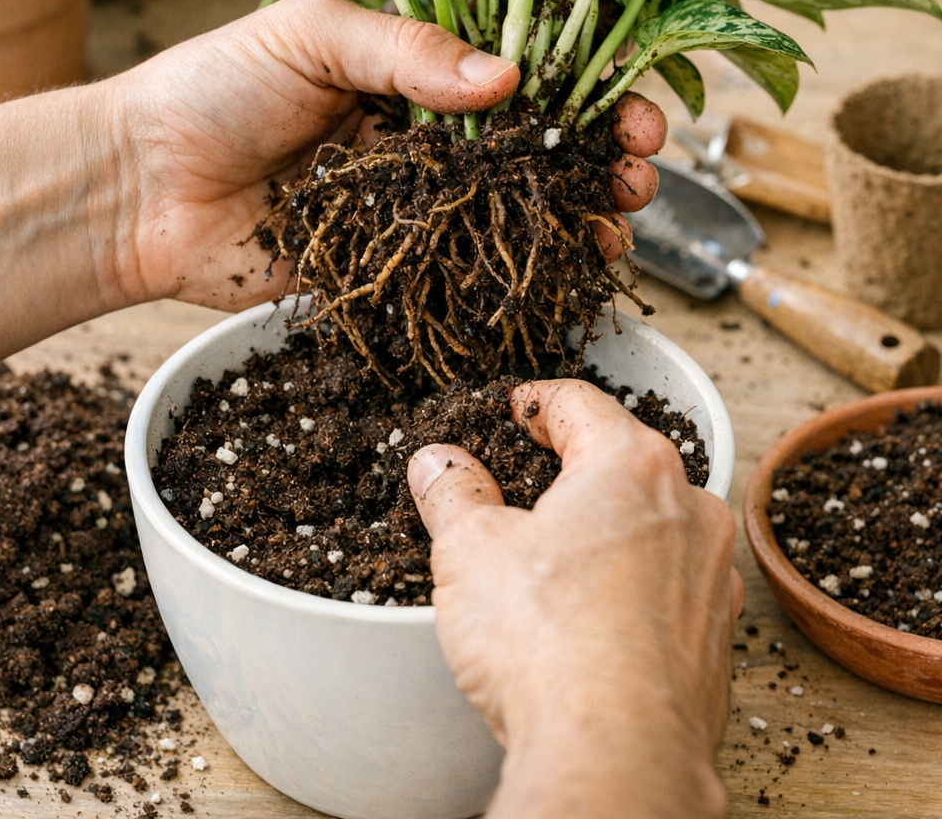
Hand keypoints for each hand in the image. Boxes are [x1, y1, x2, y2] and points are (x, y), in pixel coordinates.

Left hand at [108, 0, 664, 309]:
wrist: (141, 188)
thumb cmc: (213, 89)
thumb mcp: (311, 34)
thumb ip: (406, 49)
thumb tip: (509, 78)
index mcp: (412, 73)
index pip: (522, 78)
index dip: (584, 92)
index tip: (631, 110)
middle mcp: (425, 141)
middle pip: (532, 151)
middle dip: (595, 162)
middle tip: (638, 176)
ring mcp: (413, 207)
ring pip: (512, 215)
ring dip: (574, 222)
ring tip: (618, 228)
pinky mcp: (390, 266)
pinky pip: (463, 272)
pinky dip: (516, 276)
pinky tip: (564, 276)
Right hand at [407, 380, 741, 818]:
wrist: (616, 754)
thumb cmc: (546, 640)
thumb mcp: (469, 549)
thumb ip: (453, 492)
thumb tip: (437, 463)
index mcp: (631, 464)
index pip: (579, 402)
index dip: (535, 402)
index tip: (513, 411)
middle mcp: (688, 507)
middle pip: (622, 458)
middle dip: (570, 464)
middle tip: (524, 478)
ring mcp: (711, 572)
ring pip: (652, 521)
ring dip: (606, 522)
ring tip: (554, 550)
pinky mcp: (716, 632)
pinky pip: (671, 581)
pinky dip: (633, 578)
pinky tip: (593, 611)